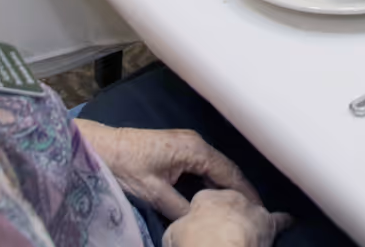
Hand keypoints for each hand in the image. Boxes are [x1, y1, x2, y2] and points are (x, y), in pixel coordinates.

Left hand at [74, 121, 258, 217]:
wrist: (104, 148)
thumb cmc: (127, 167)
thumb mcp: (155, 193)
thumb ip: (181, 209)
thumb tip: (200, 222)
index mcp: (195, 150)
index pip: (229, 173)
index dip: (245, 192)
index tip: (260, 210)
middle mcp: (196, 143)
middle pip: (226, 169)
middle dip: (240, 190)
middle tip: (254, 212)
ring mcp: (188, 143)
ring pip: (216, 167)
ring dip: (227, 186)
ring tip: (239, 207)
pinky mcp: (179, 148)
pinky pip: (204, 166)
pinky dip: (213, 181)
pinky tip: (216, 197)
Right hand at [163, 189, 290, 246]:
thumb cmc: (195, 243)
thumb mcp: (174, 235)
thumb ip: (180, 228)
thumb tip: (181, 231)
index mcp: (205, 198)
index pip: (204, 201)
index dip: (203, 215)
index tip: (202, 226)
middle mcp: (230, 197)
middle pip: (230, 203)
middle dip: (228, 215)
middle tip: (222, 232)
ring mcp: (251, 209)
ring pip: (253, 209)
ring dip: (251, 218)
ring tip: (248, 229)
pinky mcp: (268, 223)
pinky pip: (279, 220)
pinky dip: (284, 222)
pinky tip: (289, 221)